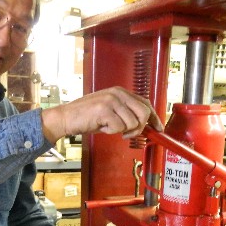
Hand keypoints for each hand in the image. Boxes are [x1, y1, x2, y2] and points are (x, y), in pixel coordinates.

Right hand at [41, 86, 162, 142]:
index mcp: (120, 91)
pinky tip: (102, 127)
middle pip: (144, 113)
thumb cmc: (87, 117)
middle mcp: (117, 93)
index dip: (154, 117)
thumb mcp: (110, 111)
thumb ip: (126, 113)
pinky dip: (111, 132)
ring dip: (122, 131)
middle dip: (139, 128)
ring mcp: (111, 101)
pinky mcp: (104, 110)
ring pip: (133, 123)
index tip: (158, 128)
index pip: (145, 103)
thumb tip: (145, 124)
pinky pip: (119, 128)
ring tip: (108, 127)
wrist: (66, 118)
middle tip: (127, 134)